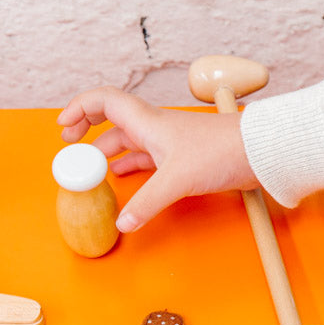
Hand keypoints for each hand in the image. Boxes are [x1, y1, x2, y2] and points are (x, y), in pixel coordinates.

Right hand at [57, 86, 257, 231]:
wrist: (260, 153)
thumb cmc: (221, 153)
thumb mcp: (177, 181)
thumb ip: (146, 203)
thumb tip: (122, 223)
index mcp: (148, 122)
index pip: (105, 101)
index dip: (80, 108)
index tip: (63, 126)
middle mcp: (156, 128)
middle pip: (113, 123)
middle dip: (89, 133)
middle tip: (71, 148)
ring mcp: (170, 144)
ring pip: (130, 142)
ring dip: (110, 153)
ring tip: (93, 170)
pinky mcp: (184, 159)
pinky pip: (148, 159)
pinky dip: (132, 167)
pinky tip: (124, 179)